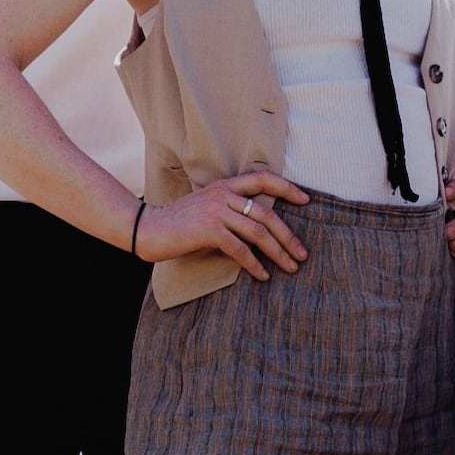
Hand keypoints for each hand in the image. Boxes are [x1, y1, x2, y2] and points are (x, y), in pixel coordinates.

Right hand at [141, 171, 311, 278]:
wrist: (148, 229)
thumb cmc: (177, 224)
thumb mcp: (206, 208)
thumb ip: (229, 210)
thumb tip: (258, 228)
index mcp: (225, 186)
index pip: (263, 179)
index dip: (287, 188)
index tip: (306, 200)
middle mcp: (223, 194)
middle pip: (267, 214)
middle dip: (289, 236)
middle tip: (303, 254)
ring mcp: (217, 211)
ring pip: (259, 232)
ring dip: (278, 253)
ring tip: (291, 267)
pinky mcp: (210, 230)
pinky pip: (241, 249)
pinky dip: (255, 265)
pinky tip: (263, 276)